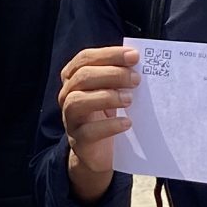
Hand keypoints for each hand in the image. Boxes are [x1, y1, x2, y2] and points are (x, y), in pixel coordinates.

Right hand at [57, 46, 138, 202]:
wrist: (99, 152)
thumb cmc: (107, 115)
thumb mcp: (111, 92)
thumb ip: (119, 77)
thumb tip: (139, 64)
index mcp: (74, 78)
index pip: (86, 58)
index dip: (109, 54)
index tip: (134, 56)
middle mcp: (67, 95)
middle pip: (83, 77)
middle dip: (112, 74)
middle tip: (136, 79)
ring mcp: (70, 118)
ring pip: (78, 101)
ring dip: (107, 97)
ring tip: (129, 99)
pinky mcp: (78, 140)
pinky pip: (88, 131)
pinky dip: (109, 125)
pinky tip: (127, 123)